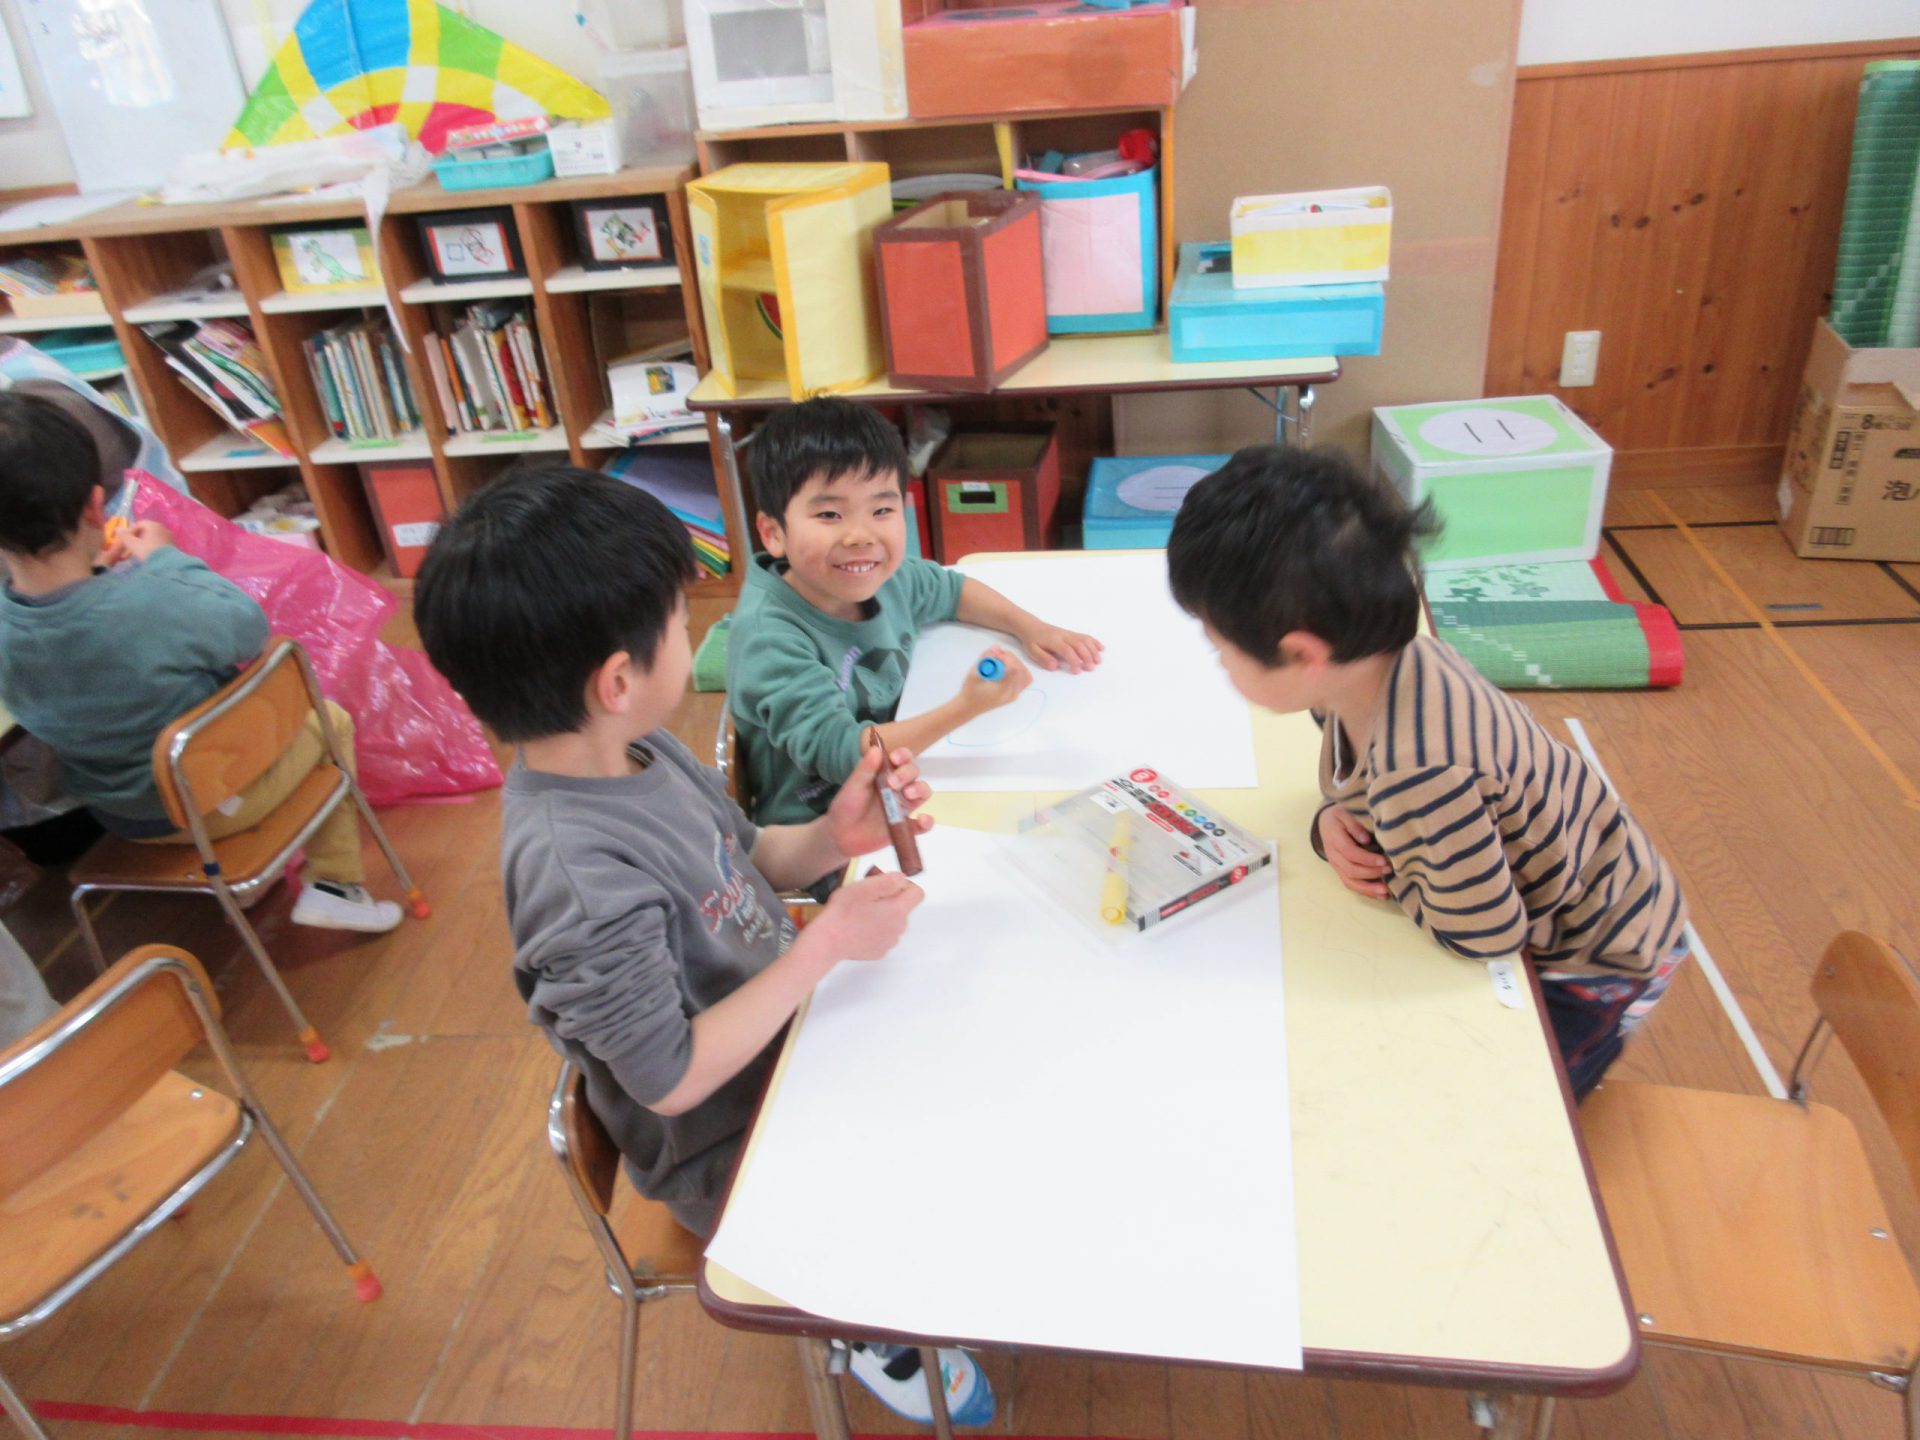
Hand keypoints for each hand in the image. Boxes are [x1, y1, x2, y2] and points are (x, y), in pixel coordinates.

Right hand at [102, 519, 172, 565]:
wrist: (168, 565)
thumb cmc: (148, 551)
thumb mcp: (134, 544)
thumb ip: (125, 536)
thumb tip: (117, 528)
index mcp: (153, 525)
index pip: (138, 524)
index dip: (129, 532)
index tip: (123, 541)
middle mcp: (163, 528)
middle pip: (145, 533)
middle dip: (134, 541)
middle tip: (126, 551)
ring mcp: (169, 537)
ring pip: (151, 540)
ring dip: (141, 546)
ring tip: (133, 556)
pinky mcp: (173, 547)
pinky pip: (158, 545)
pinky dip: (150, 549)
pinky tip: (145, 557)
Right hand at [814, 868, 922, 960]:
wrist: (828, 941)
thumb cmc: (842, 914)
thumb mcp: (864, 887)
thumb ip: (888, 880)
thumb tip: (902, 878)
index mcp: (898, 910)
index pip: (917, 893)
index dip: (904, 885)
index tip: (886, 886)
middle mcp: (898, 928)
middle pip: (904, 907)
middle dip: (889, 899)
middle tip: (867, 897)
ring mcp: (889, 942)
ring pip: (893, 921)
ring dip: (882, 915)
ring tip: (860, 913)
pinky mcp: (880, 951)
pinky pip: (883, 935)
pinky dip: (875, 929)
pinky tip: (859, 927)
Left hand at [825, 740, 933, 858]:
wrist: (842, 835)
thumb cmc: (847, 806)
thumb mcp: (853, 786)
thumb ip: (865, 769)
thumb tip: (876, 748)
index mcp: (886, 774)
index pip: (902, 759)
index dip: (903, 755)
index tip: (894, 759)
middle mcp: (899, 787)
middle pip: (914, 773)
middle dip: (906, 774)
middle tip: (892, 783)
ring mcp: (904, 806)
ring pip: (923, 792)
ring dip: (920, 789)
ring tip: (907, 795)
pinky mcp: (907, 827)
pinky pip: (924, 824)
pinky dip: (927, 821)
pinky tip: (921, 820)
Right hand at [960, 645, 1030, 713]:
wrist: (969, 707)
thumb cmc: (969, 691)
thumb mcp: (973, 673)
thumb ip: (985, 658)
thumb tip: (996, 647)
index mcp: (1002, 690)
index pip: (1015, 670)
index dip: (1007, 658)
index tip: (996, 655)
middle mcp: (1011, 694)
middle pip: (1022, 671)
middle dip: (1011, 659)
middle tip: (997, 657)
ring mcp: (1014, 695)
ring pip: (1025, 675)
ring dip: (1016, 664)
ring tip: (1002, 663)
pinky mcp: (1014, 694)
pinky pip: (1023, 680)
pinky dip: (1018, 671)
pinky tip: (1006, 669)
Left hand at [1019, 620, 1102, 674]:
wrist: (1032, 626)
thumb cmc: (1032, 641)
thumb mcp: (1032, 651)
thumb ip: (1043, 659)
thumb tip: (1055, 666)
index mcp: (1054, 641)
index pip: (1067, 650)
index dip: (1074, 661)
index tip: (1078, 671)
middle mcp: (1063, 636)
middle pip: (1079, 644)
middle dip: (1087, 656)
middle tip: (1091, 668)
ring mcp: (1069, 634)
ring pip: (1084, 640)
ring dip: (1093, 650)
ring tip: (1098, 661)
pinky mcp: (1071, 633)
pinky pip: (1084, 636)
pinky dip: (1094, 642)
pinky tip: (1100, 648)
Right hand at [1319, 807, 1389, 898]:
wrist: (1324, 822)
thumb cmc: (1338, 816)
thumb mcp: (1345, 813)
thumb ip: (1354, 825)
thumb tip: (1366, 839)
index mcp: (1334, 840)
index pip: (1350, 853)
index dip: (1367, 859)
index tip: (1383, 860)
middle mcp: (1334, 856)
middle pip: (1351, 870)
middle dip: (1371, 873)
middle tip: (1389, 870)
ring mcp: (1336, 866)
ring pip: (1350, 882)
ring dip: (1368, 889)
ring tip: (1385, 892)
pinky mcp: (1340, 871)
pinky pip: (1352, 884)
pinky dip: (1366, 891)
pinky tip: (1380, 895)